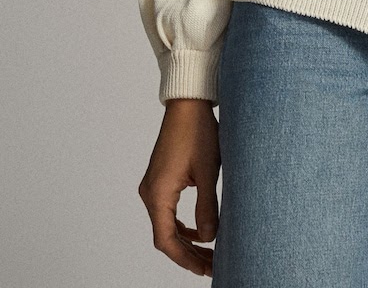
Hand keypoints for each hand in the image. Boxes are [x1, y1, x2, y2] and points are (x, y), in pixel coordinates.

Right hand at [138, 99, 219, 277]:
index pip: (166, 240)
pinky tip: (198, 230)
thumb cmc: (198, 132)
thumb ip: (207, 208)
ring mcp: (153, 186)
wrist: (188, 103)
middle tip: (212, 265)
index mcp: (158, 194)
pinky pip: (168, 211)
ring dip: (186, 240)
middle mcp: (150, 193)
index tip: (205, 269)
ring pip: (166, 225)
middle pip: (165, 236)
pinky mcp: (160, 179)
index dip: (185, 259)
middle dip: (188, 253)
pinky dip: (182, 224)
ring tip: (208, 253)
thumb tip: (209, 238)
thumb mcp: (208, 172)